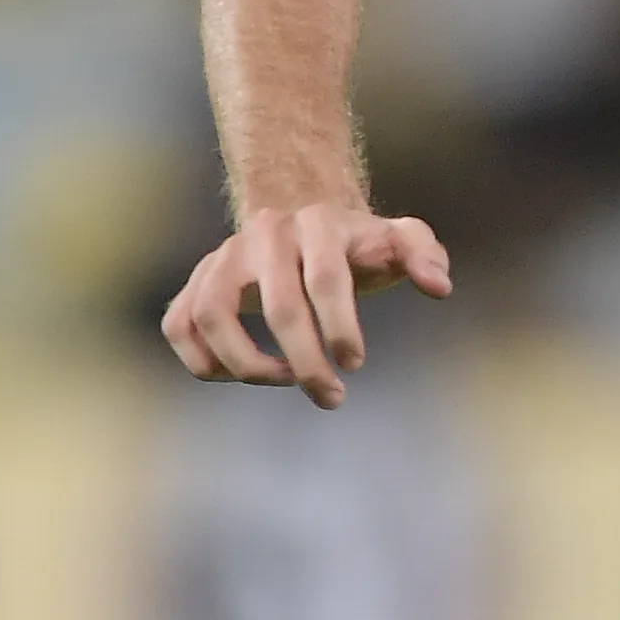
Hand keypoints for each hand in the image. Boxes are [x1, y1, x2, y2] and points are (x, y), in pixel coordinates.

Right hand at [161, 205, 453, 408]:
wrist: (300, 223)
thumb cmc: (355, 245)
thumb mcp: (396, 239)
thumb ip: (423, 254)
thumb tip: (439, 287)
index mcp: (318, 222)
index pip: (326, 277)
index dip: (340, 326)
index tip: (353, 365)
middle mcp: (263, 234)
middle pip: (277, 304)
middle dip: (305, 361)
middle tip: (330, 397)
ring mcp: (222, 257)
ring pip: (211, 315)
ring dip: (246, 364)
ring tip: (284, 380)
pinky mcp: (195, 282)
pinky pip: (180, 326)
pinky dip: (202, 361)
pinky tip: (240, 376)